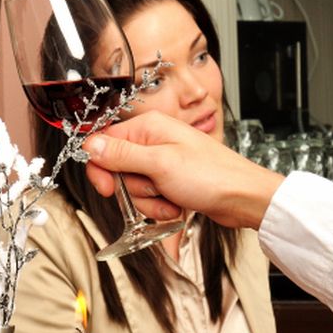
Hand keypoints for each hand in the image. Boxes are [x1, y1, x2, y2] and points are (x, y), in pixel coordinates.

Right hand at [82, 111, 284, 229]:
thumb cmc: (211, 176)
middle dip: (132, 188)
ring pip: (132, 186)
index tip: (107, 188)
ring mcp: (161, 161)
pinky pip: (149, 196)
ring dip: (149, 200)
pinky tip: (176, 204)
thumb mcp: (159, 164)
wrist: (243, 198)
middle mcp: (152, 140)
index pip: (103, 142)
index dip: (101, 168)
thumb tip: (89, 145)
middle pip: (117, 168)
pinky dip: (160, 206)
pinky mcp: (168, 179)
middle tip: (154, 189)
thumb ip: (121, 154)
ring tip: (171, 198)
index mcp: (148, 126)